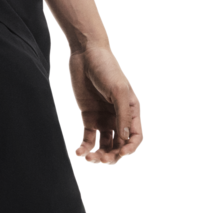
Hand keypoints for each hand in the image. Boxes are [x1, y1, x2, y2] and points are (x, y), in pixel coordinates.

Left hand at [68, 44, 142, 164]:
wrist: (86, 53)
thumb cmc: (107, 68)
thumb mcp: (118, 90)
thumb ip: (122, 115)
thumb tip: (125, 140)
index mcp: (131, 111)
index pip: (134, 137)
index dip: (129, 148)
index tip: (119, 153)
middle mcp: (118, 117)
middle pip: (119, 144)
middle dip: (112, 155)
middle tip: (101, 159)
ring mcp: (103, 117)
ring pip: (105, 144)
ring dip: (98, 154)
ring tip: (89, 158)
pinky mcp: (88, 116)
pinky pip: (89, 137)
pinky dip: (85, 147)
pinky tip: (79, 152)